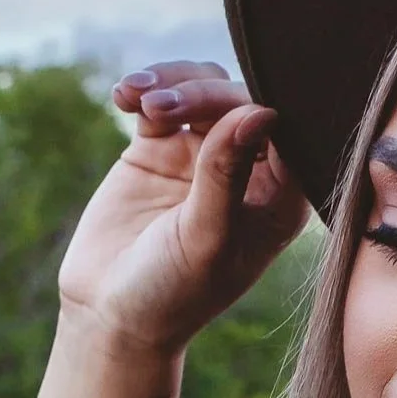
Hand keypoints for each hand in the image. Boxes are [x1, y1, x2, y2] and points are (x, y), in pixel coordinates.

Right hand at [57, 60, 311, 355]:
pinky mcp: (162, 146)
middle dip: (203, 95)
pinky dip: (146, 89)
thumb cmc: (172, 293)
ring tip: (140, 101)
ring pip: (204, 91)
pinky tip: (123, 97)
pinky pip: (162, 99)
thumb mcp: (204, 239)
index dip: (255, 109)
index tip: (221, 113)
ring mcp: (206, 154)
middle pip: (242, 103)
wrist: (111, 313)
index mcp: (281, 197)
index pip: (285, 133)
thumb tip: (259, 113)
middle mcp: (251, 170)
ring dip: (173, 83)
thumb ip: (227, 176)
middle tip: (161, 107)